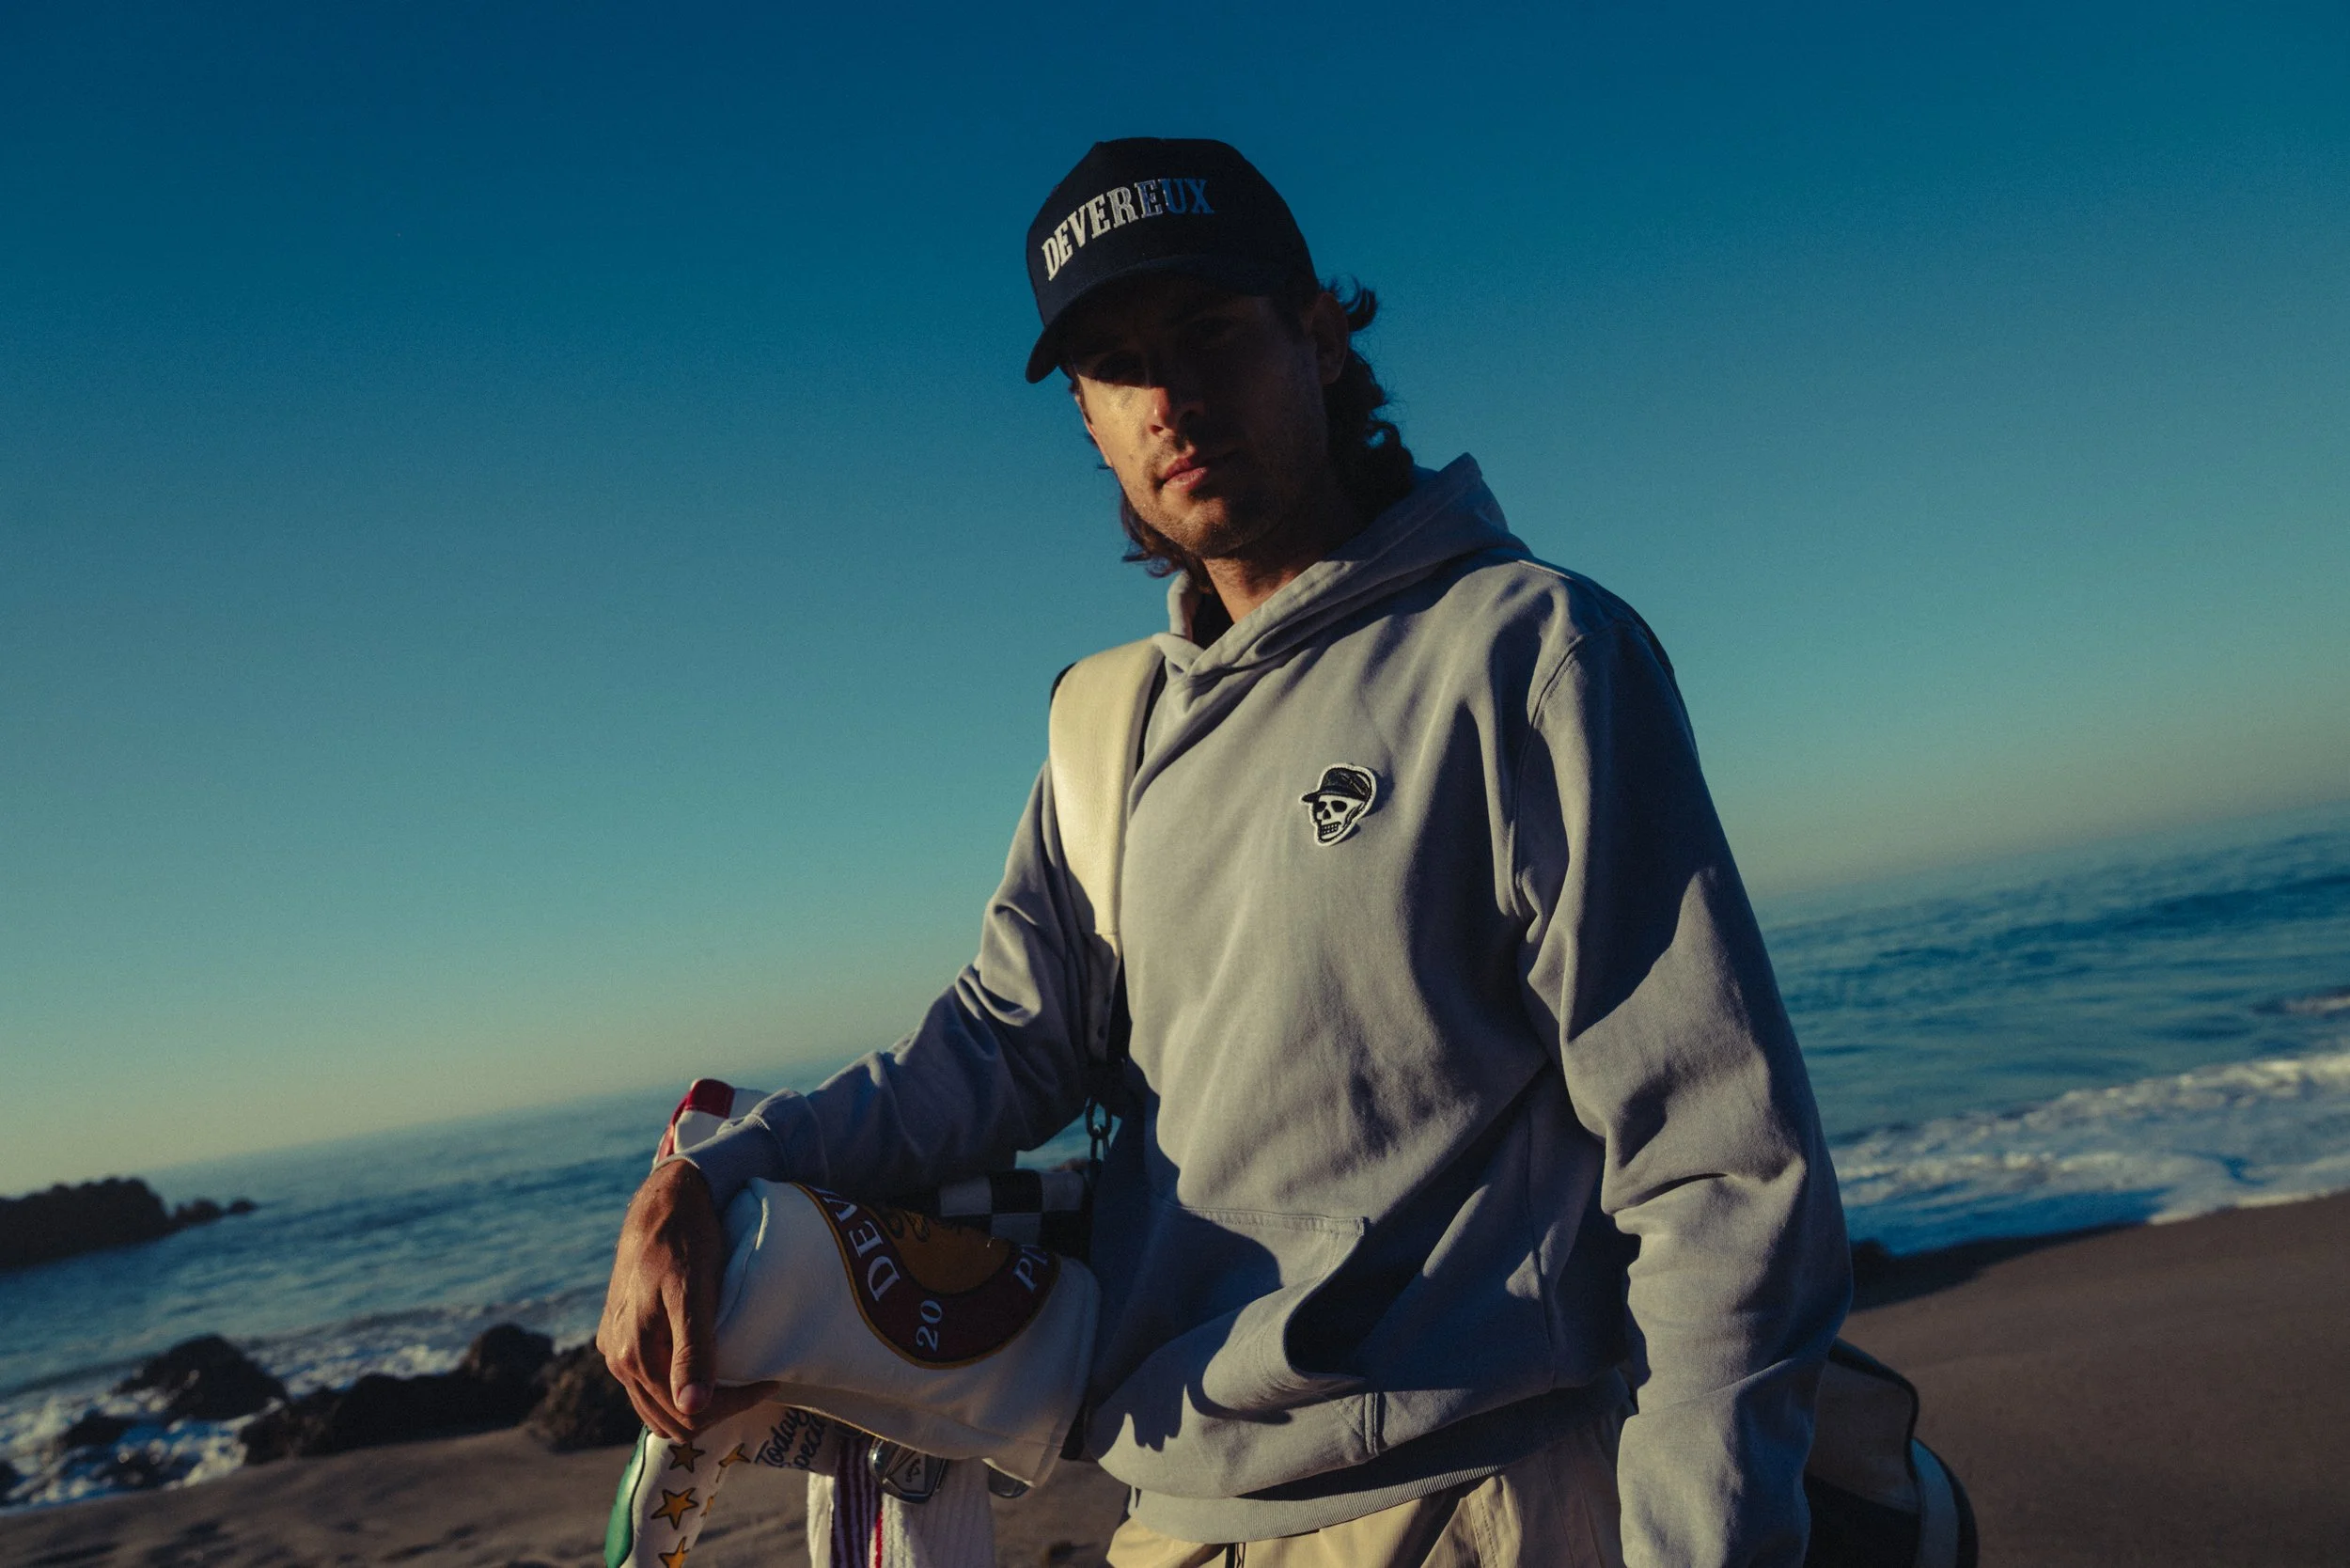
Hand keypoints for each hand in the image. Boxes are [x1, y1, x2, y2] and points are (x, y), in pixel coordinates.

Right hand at [595, 1159, 771, 1438]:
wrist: (662, 1202)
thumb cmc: (684, 1241)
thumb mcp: (694, 1293)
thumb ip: (692, 1351)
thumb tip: (692, 1409)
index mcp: (634, 1355)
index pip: (686, 1415)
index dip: (733, 1405)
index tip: (768, 1380)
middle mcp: (619, 1360)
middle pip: (670, 1419)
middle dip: (717, 1409)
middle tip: (758, 1381)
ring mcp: (616, 1349)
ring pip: (656, 1405)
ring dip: (697, 1403)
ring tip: (738, 1377)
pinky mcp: (619, 1335)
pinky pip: (648, 1382)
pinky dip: (677, 1386)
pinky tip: (707, 1366)